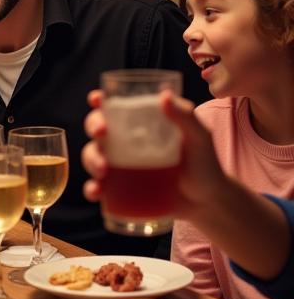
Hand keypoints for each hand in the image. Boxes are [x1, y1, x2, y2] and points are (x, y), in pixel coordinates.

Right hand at [81, 89, 225, 220]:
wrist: (207, 202)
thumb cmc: (204, 165)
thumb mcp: (199, 138)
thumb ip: (185, 117)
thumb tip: (164, 95)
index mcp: (141, 125)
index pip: (115, 108)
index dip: (100, 101)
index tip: (97, 99)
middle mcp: (125, 142)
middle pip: (98, 128)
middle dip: (93, 127)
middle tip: (102, 134)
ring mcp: (120, 166)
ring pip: (92, 155)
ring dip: (91, 159)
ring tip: (103, 170)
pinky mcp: (118, 189)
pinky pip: (97, 186)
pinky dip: (92, 189)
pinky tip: (96, 192)